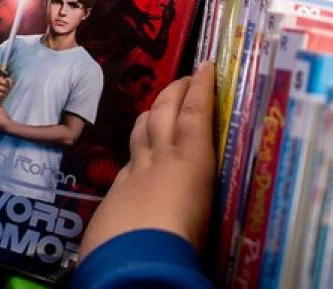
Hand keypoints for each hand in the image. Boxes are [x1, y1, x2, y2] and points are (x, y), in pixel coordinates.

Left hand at [79, 64, 215, 258]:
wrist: (133, 266)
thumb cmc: (183, 245)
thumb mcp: (212, 221)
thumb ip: (211, 198)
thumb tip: (217, 197)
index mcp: (190, 162)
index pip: (196, 114)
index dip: (201, 87)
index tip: (206, 67)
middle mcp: (159, 160)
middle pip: (163, 112)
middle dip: (175, 90)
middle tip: (185, 78)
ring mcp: (132, 174)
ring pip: (140, 131)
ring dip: (151, 112)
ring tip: (160, 106)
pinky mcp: (114, 193)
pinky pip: (127, 162)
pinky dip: (135, 152)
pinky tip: (137, 158)